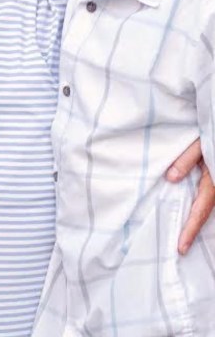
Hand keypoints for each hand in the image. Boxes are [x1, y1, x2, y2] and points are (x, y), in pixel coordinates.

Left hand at [165, 138, 214, 253]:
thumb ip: (186, 159)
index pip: (200, 210)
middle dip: (193, 230)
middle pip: (206, 213)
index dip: (190, 229)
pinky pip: (210, 198)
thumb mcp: (200, 142)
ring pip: (210, 207)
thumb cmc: (213, 131)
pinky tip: (191, 210)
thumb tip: (171, 179)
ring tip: (184, 234)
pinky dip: (201, 207)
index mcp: (214, 182)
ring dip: (197, 219)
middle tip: (181, 248)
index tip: (181, 247)